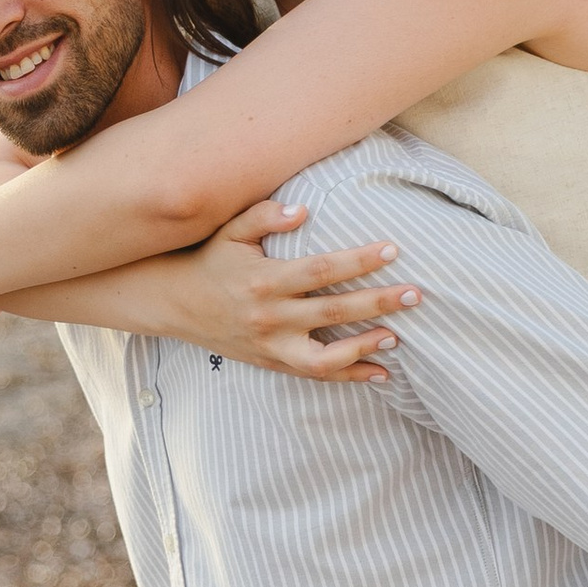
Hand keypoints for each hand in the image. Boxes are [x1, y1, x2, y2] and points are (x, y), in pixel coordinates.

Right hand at [157, 199, 422, 374]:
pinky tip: (379, 372)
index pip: (321, 270)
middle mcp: (269, 317)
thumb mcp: (230, 231)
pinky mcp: (271, 363)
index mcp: (264, 280)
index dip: (359, 261)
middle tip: (415, 294)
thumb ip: (265, 215)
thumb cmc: (210, 259)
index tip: (393, 250)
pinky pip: (314, 375)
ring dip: (364, 347)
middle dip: (377, 303)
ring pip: (325, 356)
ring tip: (396, 336)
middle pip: (333, 311)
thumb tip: (304, 210)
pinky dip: (348, 376)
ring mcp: (270, 345)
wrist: (172, 302)